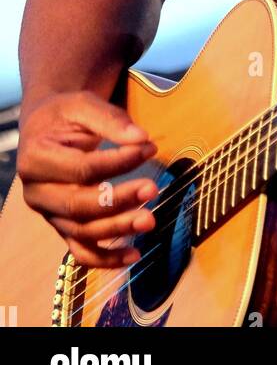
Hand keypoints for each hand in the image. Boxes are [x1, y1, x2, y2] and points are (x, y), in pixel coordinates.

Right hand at [16, 91, 158, 268]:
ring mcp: (48, 214)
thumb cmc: (64, 115)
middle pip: (79, 206)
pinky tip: (133, 255)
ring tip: (150, 220)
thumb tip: (142, 139)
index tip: (149, 148)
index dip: (118, 162)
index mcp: (36, 159)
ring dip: (118, 229)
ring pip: (82, 232)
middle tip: (152, 189)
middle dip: (119, 200)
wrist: (46, 128)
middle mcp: (37, 193)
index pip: (82, 169)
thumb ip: (111, 119)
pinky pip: (80, 251)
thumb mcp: (83, 105)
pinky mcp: (61, 227)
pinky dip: (105, 259)